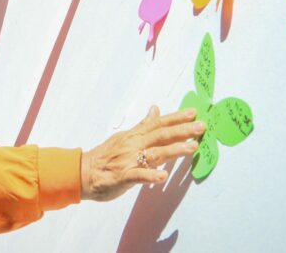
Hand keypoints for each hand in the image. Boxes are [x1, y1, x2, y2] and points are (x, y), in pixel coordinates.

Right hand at [80, 106, 204, 201]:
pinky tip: (163, 176)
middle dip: (182, 130)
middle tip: (201, 127)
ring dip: (174, 150)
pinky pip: (138, 175)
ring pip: (154, 153)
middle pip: (160, 135)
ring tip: (191, 147)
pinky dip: (151, 175)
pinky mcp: (123, 176)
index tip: (194, 113)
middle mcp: (133, 145)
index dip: (176, 118)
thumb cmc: (106, 156)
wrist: (84, 172)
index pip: (158, 123)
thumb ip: (143, 125)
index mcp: (134, 136)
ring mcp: (128, 160)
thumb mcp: (125, 137)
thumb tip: (155, 109)